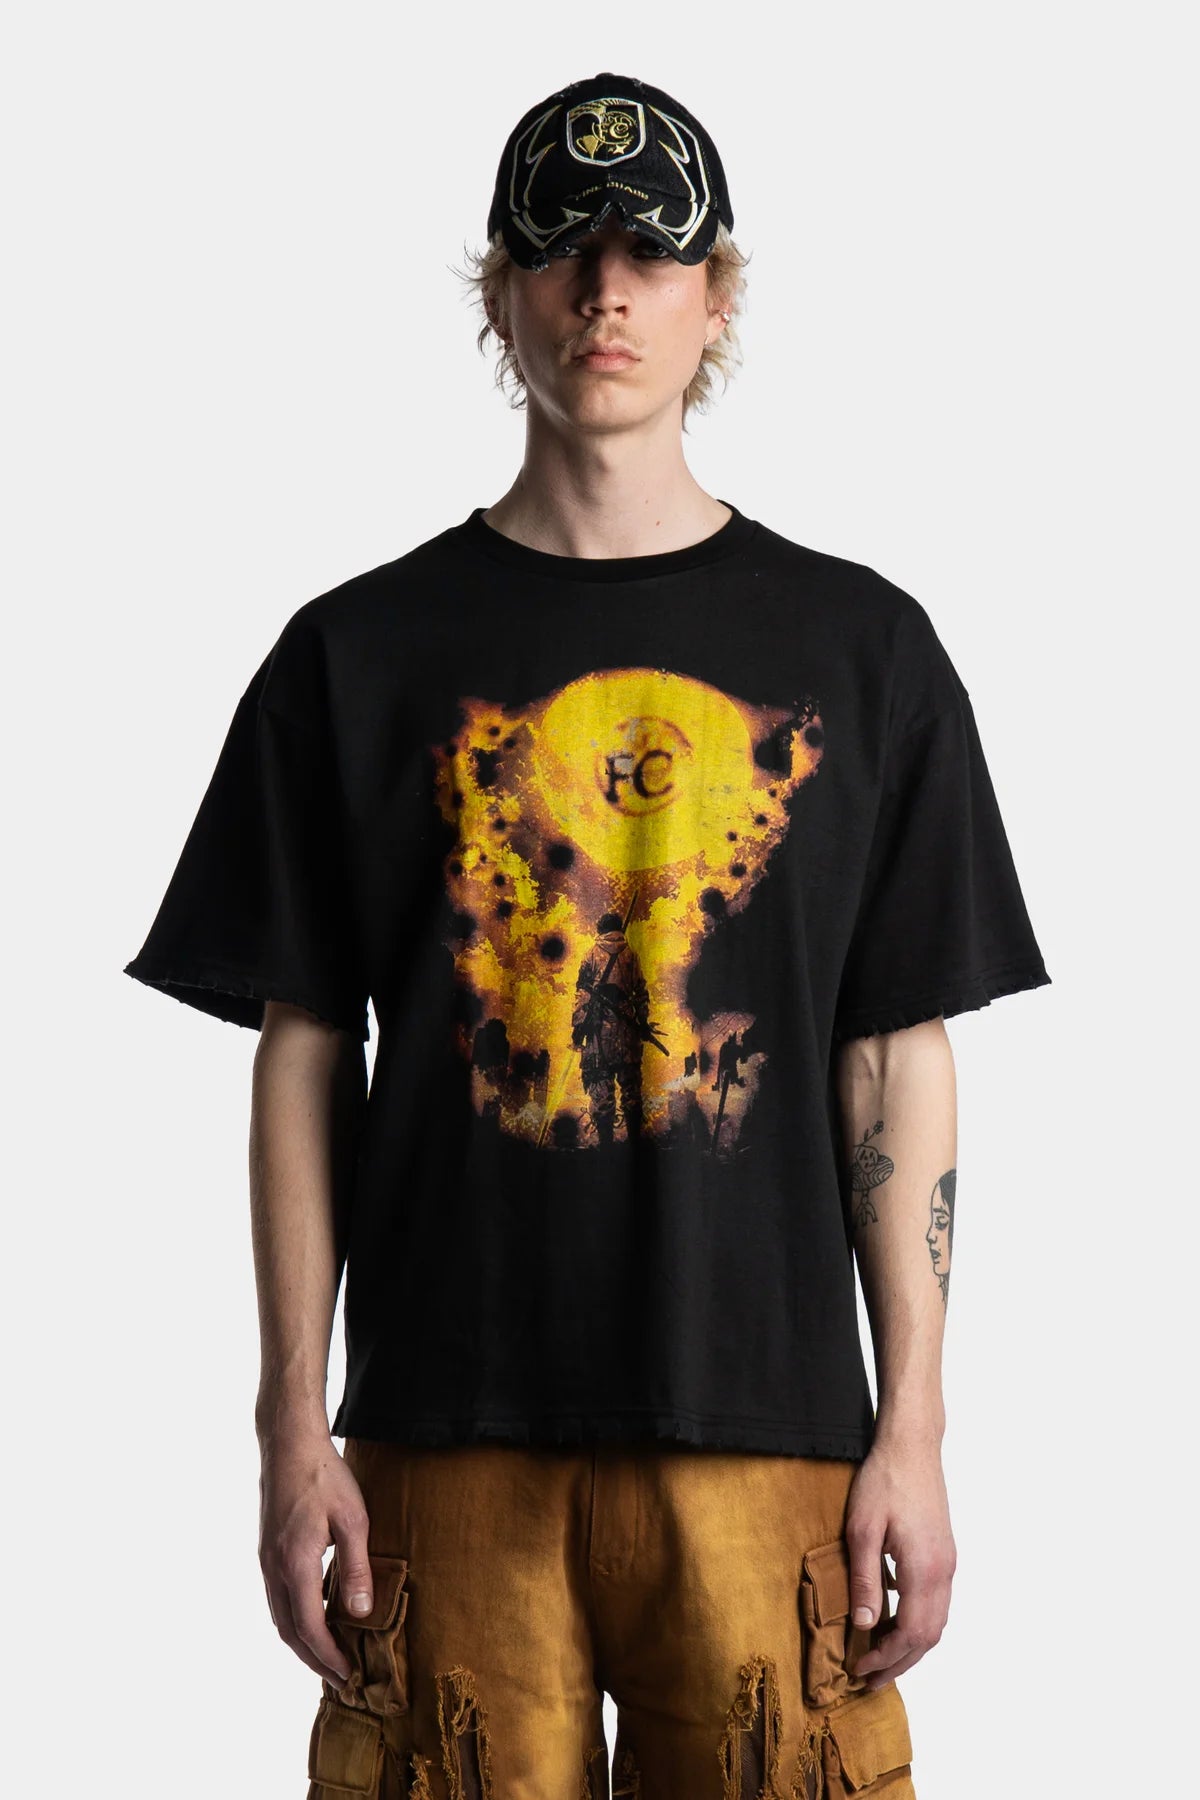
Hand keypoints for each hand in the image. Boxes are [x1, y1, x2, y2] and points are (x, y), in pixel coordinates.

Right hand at [258, 1428, 374, 1684]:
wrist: (289, 1443)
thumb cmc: (324, 1476)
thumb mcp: (352, 1519)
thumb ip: (356, 1567)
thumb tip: (361, 1612)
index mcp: (295, 1564)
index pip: (309, 1627)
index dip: (328, 1656)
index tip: (348, 1675)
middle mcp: (274, 1568)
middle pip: (289, 1631)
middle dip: (313, 1659)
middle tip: (339, 1678)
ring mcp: (266, 1559)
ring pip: (280, 1616)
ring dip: (302, 1642)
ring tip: (327, 1656)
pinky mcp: (267, 1550)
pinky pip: (278, 1598)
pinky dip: (294, 1618)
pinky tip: (313, 1618)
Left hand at [843, 1436, 955, 1690]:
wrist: (912, 1446)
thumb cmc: (884, 1481)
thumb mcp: (862, 1529)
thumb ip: (866, 1579)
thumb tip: (866, 1625)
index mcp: (924, 1570)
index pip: (910, 1633)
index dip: (887, 1658)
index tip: (859, 1669)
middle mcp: (943, 1572)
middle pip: (928, 1636)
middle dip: (900, 1662)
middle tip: (870, 1679)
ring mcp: (948, 1562)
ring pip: (937, 1621)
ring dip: (911, 1645)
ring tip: (881, 1657)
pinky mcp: (945, 1552)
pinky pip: (937, 1602)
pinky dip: (918, 1623)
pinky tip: (894, 1621)